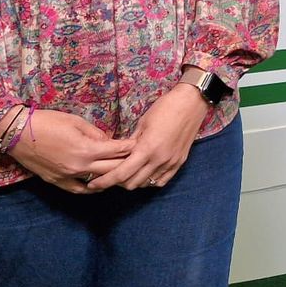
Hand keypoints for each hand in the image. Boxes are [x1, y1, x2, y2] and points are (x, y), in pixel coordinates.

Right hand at [3, 109, 131, 192]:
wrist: (18, 133)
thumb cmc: (48, 122)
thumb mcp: (76, 121)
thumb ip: (96, 134)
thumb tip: (108, 142)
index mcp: (86, 149)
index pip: (116, 151)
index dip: (129, 147)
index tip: (139, 144)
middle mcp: (80, 167)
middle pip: (111, 169)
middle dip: (125, 163)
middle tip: (137, 159)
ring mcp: (68, 177)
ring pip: (97, 181)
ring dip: (110, 176)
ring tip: (122, 172)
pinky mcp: (56, 182)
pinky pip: (78, 189)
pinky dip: (91, 188)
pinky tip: (98, 185)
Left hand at [88, 82, 210, 191]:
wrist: (192, 102)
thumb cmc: (165, 108)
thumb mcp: (143, 123)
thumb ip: (131, 143)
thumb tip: (119, 155)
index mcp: (147, 149)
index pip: (121, 174)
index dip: (105, 181)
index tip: (93, 184)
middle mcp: (159, 160)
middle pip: (132, 183)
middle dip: (118, 182)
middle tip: (110, 174)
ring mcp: (171, 163)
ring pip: (146, 184)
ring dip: (134, 181)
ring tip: (127, 173)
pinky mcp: (179, 162)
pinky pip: (161, 181)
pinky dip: (149, 180)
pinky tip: (144, 173)